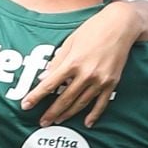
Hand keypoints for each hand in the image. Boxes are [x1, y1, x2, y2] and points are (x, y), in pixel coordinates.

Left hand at [21, 1, 140, 126]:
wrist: (121, 25)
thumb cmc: (93, 29)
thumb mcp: (70, 41)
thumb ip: (57, 62)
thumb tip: (44, 78)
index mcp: (73, 62)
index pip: (49, 84)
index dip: (36, 96)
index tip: (26, 105)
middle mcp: (86, 74)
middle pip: (64, 99)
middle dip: (51, 112)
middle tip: (42, 122)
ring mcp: (100, 80)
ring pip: (81, 103)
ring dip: (68, 114)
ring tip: (57, 120)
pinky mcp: (112, 83)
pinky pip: (101, 103)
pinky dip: (94, 114)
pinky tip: (86, 122)